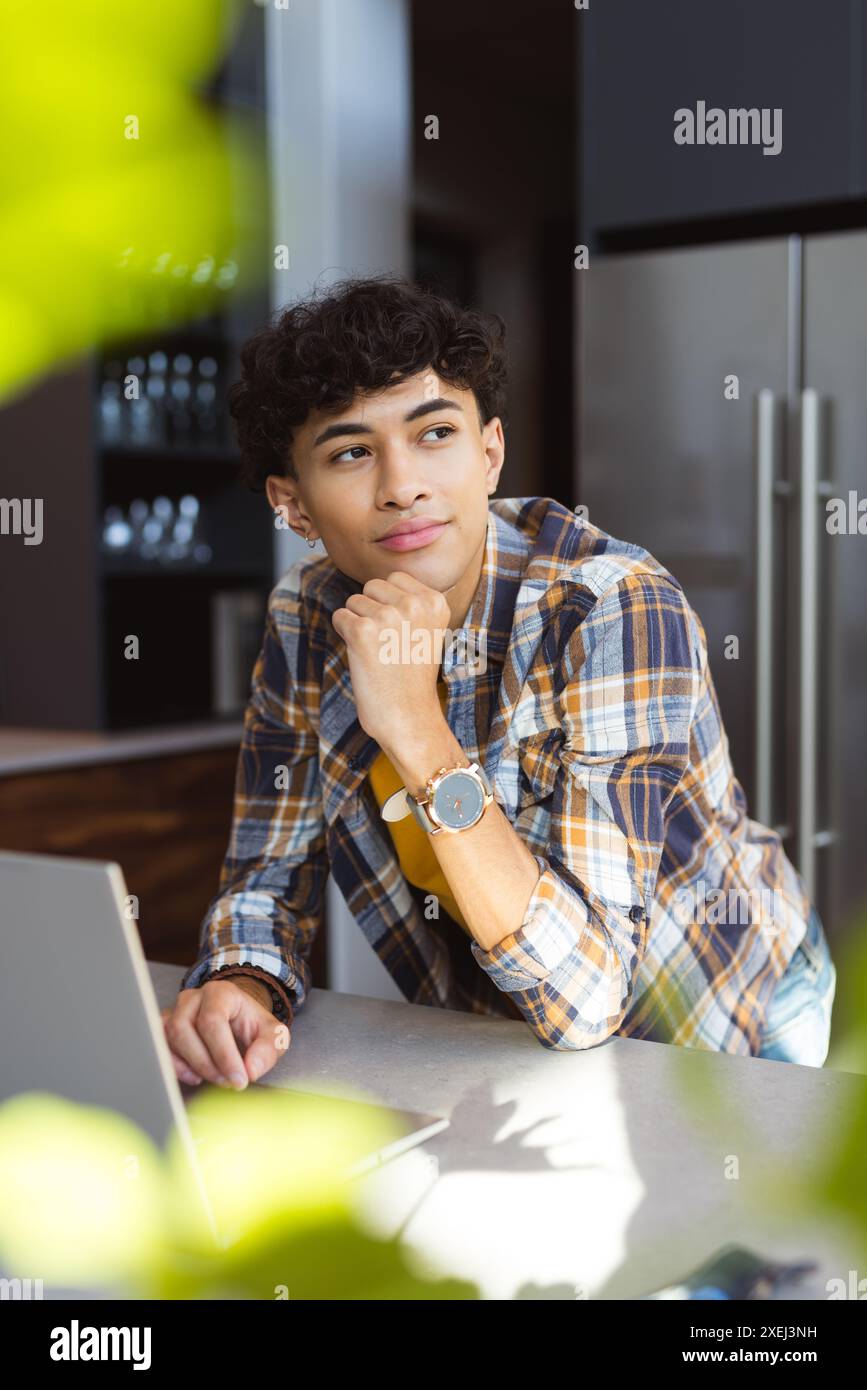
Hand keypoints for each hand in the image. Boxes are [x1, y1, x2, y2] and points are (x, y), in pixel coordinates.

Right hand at [161, 980, 290, 1089]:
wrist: (236, 1019)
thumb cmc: (251, 1025)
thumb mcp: (272, 1034)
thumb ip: (268, 1048)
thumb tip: (251, 1070)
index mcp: (220, 993)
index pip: (212, 1020)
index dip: (223, 1054)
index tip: (239, 1079)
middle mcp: (192, 998)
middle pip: (184, 1029)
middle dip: (207, 1063)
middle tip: (228, 1082)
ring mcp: (175, 1012)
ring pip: (169, 1039)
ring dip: (192, 1066)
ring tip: (216, 1078)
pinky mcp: (164, 1028)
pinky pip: (159, 1048)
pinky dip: (175, 1067)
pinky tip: (195, 1076)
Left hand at [331, 571, 450, 749]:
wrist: (408, 717)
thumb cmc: (413, 676)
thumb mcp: (428, 630)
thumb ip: (412, 601)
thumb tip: (382, 581)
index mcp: (435, 601)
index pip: (396, 578)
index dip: (390, 603)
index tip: (402, 632)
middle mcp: (414, 604)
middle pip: (373, 585)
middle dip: (372, 609)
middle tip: (387, 643)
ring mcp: (388, 617)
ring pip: (354, 601)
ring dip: (358, 624)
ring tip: (378, 651)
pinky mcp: (362, 632)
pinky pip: (339, 617)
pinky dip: (344, 635)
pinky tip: (362, 655)